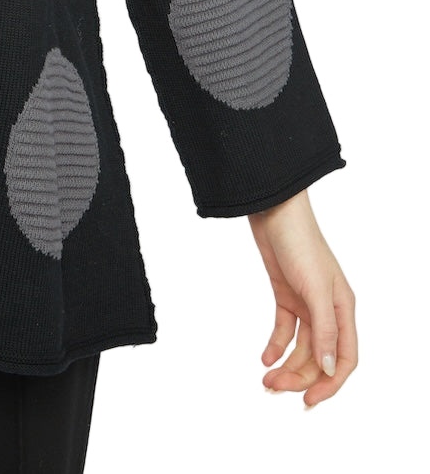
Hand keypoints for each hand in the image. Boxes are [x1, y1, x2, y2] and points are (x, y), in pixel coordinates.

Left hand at [247, 187, 356, 407]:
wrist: (272, 210)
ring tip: (266, 378)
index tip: (308, 400)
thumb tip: (330, 368)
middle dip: (300, 376)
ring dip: (286, 365)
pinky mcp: (286, 295)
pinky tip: (265, 357)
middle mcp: (328, 309)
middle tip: (273, 387)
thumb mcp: (315, 288)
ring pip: (301, 347)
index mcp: (343, 308)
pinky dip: (275, 346)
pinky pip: (284, 330)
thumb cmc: (300, 242)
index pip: (345, 358)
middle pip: (320, 357)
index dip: (331, 384)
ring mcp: (306, 303)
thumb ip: (325, 329)